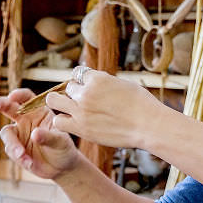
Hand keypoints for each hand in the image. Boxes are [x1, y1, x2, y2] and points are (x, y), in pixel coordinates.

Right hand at [0, 88, 81, 179]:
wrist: (61, 168)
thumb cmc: (63, 148)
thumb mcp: (61, 142)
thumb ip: (49, 137)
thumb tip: (34, 134)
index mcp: (39, 112)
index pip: (27, 98)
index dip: (18, 95)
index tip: (12, 97)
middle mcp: (26, 120)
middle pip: (8, 107)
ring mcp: (18, 134)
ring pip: (6, 133)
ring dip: (12, 144)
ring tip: (22, 155)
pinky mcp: (15, 149)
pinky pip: (10, 150)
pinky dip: (18, 157)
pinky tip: (29, 163)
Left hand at [46, 69, 161, 149]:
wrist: (148, 125)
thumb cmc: (141, 104)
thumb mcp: (122, 83)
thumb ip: (104, 82)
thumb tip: (94, 82)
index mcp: (97, 78)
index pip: (78, 73)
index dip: (84, 81)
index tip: (91, 88)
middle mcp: (86, 92)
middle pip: (68, 87)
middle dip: (75, 92)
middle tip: (84, 101)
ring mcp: (81, 111)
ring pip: (54, 101)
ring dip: (62, 104)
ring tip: (73, 110)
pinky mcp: (81, 128)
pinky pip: (58, 121)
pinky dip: (63, 121)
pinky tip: (73, 123)